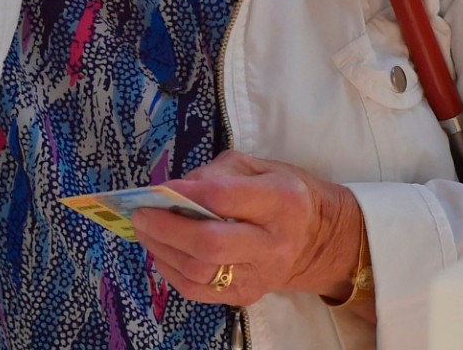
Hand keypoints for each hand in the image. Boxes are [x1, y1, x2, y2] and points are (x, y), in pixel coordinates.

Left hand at [131, 150, 366, 306]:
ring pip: (200, 272)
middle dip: (166, 229)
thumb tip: (175, 190)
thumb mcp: (259, 166)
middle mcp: (273, 242)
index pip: (223, 198)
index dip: (184, 193)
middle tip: (141, 215)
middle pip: (209, 245)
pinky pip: (199, 291)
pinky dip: (171, 271)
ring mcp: (260, 275)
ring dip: (163, 250)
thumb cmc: (284, 192)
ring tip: (146, 231)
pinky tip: (162, 253)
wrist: (321, 238)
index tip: (159, 189)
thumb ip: (218, 174)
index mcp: (281, 200)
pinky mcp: (246, 296)